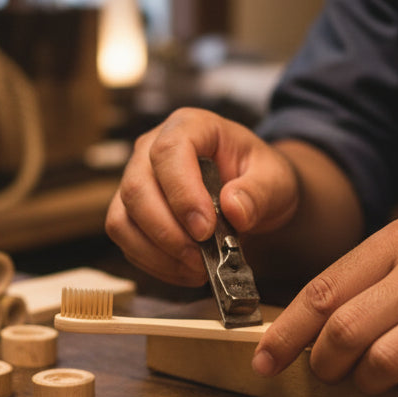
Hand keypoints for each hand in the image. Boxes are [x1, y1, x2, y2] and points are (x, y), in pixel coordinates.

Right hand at [105, 109, 301, 285]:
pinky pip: (126, 242)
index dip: (182, 193)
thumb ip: (259, 191)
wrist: (250, 194)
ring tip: (196, 268)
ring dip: (157, 253)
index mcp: (189, 126)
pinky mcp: (129, 213)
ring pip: (122, 219)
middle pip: (136, 189)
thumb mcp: (274, 179)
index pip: (168, 152)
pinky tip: (185, 270)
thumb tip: (233, 209)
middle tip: (201, 259)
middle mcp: (151, 149)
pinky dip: (154, 263)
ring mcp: (135, 180)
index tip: (205, 228)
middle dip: (168, 232)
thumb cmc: (258, 177)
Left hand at [252, 203, 397, 396]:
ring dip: (366, 383)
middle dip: (323, 365)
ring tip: (371, 379)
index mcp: (397, 241)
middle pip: (346, 331)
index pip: (323, 292)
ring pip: (385, 361)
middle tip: (325, 374)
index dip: (285, 334)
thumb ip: (367, 273)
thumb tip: (311, 324)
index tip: (264, 361)